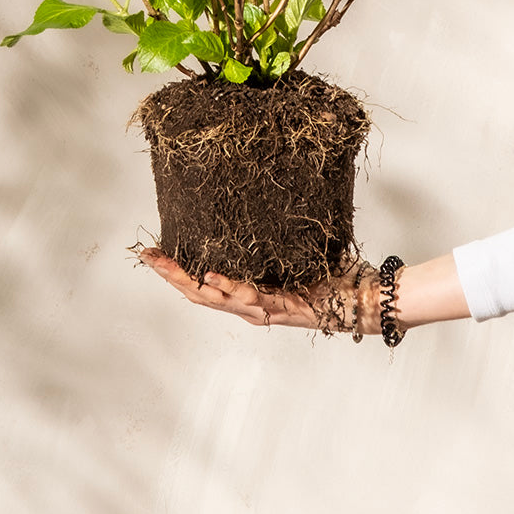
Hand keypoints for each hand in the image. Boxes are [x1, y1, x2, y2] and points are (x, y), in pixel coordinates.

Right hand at [137, 248, 365, 331]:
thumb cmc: (335, 276)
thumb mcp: (296, 254)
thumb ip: (273, 240)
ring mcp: (266, 310)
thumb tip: (256, 203)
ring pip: (216, 298)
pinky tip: (209, 276)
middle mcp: (253, 305)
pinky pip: (249, 298)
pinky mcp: (284, 310)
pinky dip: (227, 287)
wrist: (365, 298)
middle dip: (171, 275)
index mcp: (251, 292)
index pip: (204, 283)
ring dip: (188, 281)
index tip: (152, 251)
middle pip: (200, 294)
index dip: (176, 270)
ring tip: (165, 264)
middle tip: (147, 256)